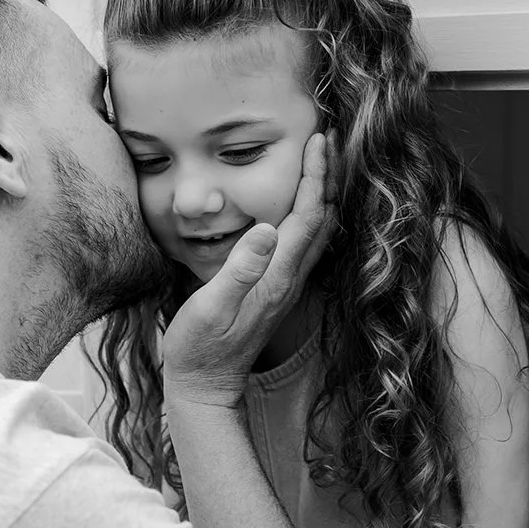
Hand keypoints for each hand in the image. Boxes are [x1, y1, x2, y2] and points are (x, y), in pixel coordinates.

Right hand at [163, 130, 336, 407]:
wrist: (205, 386)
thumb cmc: (200, 348)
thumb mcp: (209, 307)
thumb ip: (238, 269)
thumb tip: (264, 230)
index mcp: (276, 278)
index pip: (307, 217)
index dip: (315, 177)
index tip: (318, 142)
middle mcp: (289, 281)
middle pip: (322, 221)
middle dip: (327, 178)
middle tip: (325, 141)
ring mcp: (286, 287)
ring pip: (318, 233)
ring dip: (322, 195)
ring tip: (320, 164)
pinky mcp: (277, 291)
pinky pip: (306, 245)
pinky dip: (310, 216)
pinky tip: (300, 207)